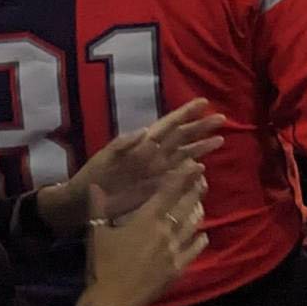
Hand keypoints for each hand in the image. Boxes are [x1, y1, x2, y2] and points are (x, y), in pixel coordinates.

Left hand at [51, 100, 224, 230]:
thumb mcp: (105, 157)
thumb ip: (124, 143)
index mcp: (142, 143)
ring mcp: (157, 171)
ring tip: (221, 140)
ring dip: (201, 146)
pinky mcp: (157, 187)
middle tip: (222, 119)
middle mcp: (154, 154)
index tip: (204, 102)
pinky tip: (204, 168)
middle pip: (182, 137)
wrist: (84, 203)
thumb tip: (147, 130)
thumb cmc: (93, 176)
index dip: (185, 113)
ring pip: (184, 154)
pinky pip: (179, 176)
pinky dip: (192, 170)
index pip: (168, 124)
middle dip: (201, 127)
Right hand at [78, 166, 206, 305]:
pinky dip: (200, 240)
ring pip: (193, 225)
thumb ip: (98, 206)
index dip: (184, 176)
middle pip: (187, 205)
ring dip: (198, 212)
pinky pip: (195, 250)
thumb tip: (95, 184)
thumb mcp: (97, 233)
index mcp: (147, 219)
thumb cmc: (102, 265)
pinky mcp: (178, 269)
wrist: (111, 302)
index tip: (196, 165)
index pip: (170, 191)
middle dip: (195, 190)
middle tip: (202, 180)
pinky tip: (202, 235)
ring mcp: (175, 250)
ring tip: (200, 203)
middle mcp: (166, 231)